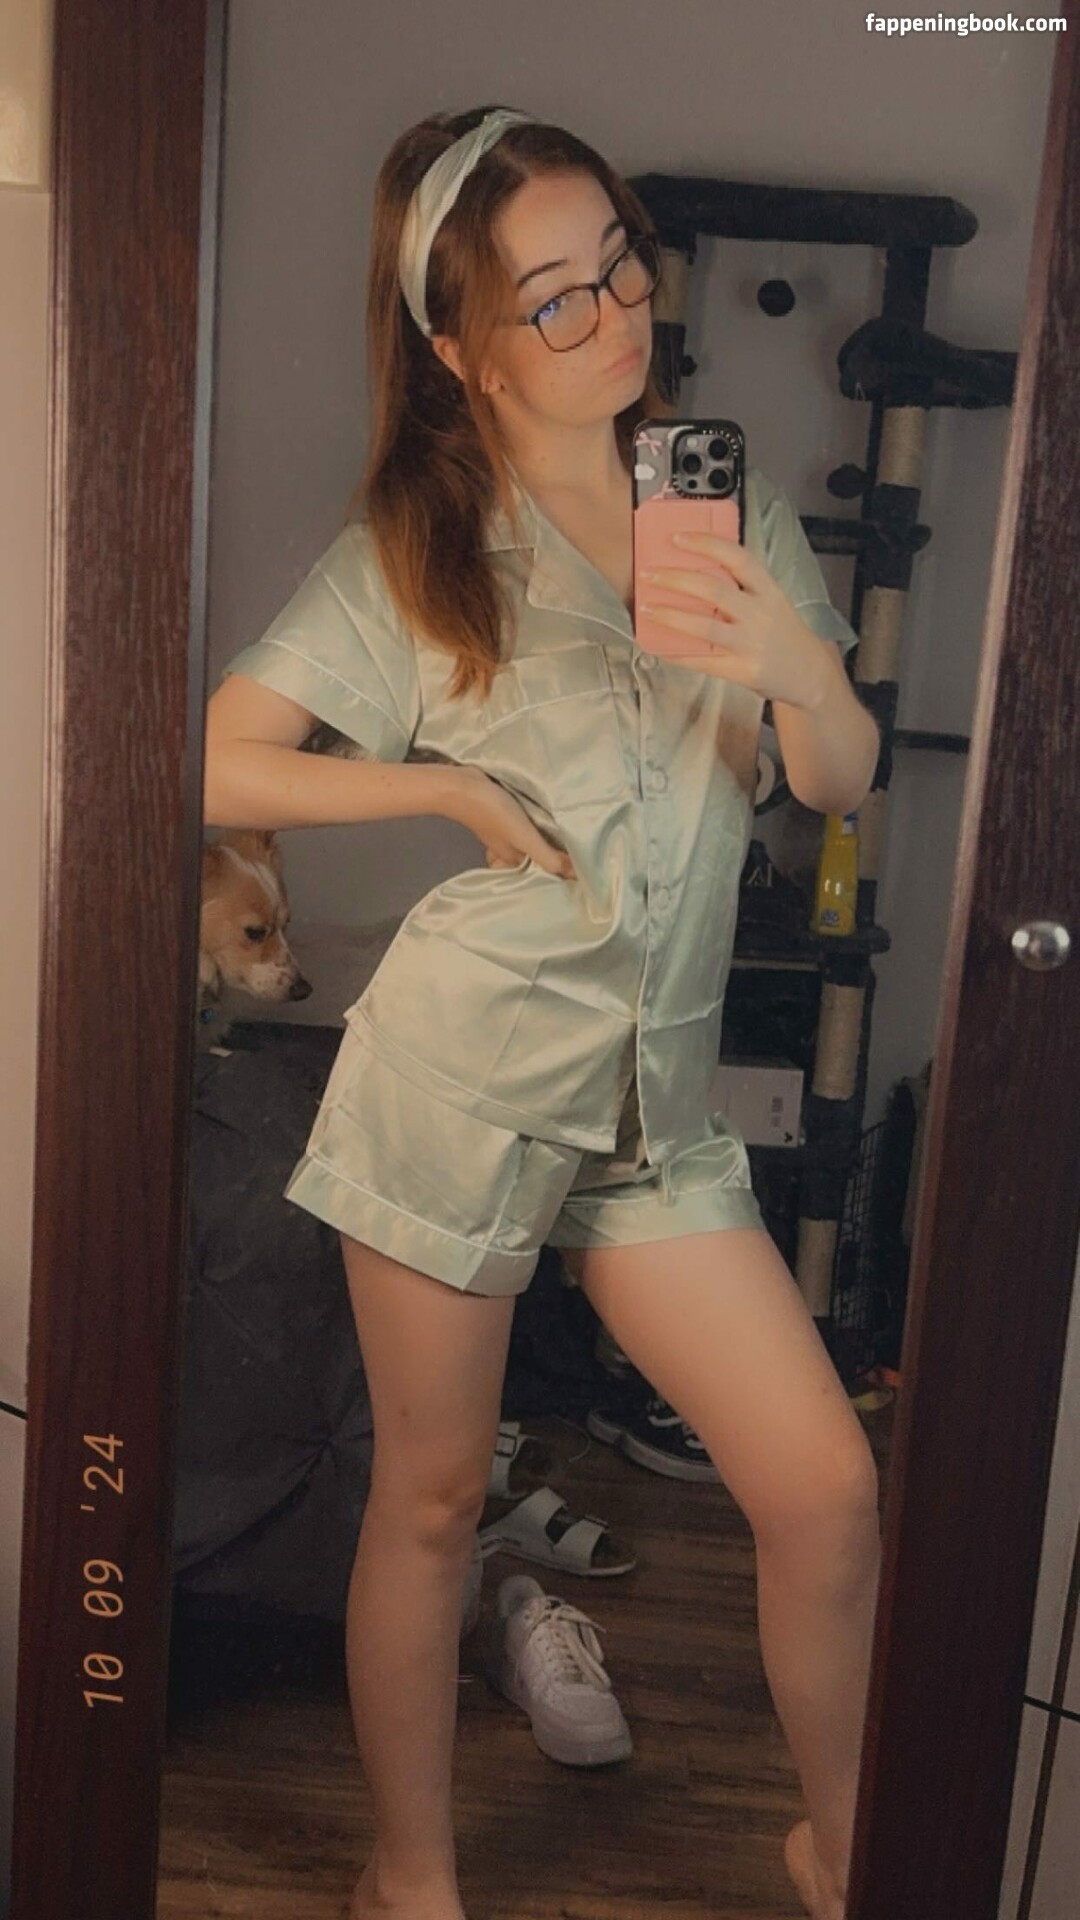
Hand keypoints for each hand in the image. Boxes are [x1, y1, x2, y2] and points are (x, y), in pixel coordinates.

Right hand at [441, 765, 576, 879]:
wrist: (461, 784)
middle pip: (538, 855)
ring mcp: (507, 830)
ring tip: (576, 829)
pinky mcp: (506, 812)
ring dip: (549, 834)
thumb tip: (575, 876)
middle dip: (557, 852)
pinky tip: (553, 813)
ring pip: (533, 838)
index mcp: (514, 860)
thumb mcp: (524, 838)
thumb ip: (547, 857)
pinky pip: (527, 822)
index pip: (541, 872)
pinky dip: (539, 820)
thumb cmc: (492, 813)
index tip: (586, 866)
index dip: (561, 870)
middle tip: (586, 846)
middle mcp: (511, 848)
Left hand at [637, 532, 831, 709]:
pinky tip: (656, 646)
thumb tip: (696, 568)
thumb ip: (743, 586)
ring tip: (647, 608)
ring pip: (704, 627)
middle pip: (714, 590)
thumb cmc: (783, 633)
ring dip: (671, 616)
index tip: (679, 537)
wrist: (809, 675)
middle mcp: (760, 615)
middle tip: (649, 573)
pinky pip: (702, 661)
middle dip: (677, 579)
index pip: (738, 559)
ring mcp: (750, 644)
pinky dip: (676, 653)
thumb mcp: (773, 601)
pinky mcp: (742, 670)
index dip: (708, 545)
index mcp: (769, 591)